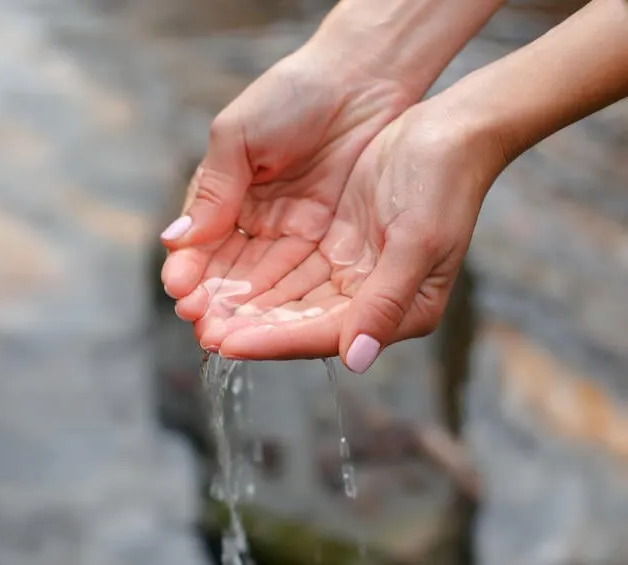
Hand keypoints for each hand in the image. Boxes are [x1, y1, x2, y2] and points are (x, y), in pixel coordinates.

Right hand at [160, 42, 415, 354]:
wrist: (361, 78)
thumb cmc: (293, 94)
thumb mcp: (239, 135)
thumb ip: (214, 190)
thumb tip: (177, 240)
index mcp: (227, 195)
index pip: (203, 244)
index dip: (191, 271)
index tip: (181, 294)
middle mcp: (257, 221)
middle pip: (231, 274)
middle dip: (215, 303)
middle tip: (203, 329)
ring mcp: (293, 233)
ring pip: (264, 283)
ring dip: (245, 312)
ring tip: (227, 337)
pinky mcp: (330, 241)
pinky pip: (304, 279)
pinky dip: (285, 303)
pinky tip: (269, 324)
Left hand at [164, 87, 507, 370]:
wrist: (451, 127)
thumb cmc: (444, 181)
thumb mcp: (418, 240)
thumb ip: (386, 301)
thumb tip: (356, 359)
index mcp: (400, 308)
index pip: (322, 334)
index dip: (272, 341)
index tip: (226, 344)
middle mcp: (368, 298)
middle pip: (295, 321)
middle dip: (246, 326)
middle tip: (199, 330)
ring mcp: (348, 270)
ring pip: (283, 296)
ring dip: (241, 302)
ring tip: (196, 308)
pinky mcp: (333, 243)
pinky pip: (283, 265)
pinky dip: (251, 271)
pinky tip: (217, 275)